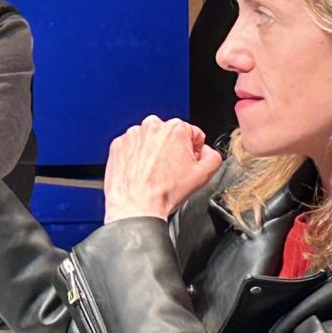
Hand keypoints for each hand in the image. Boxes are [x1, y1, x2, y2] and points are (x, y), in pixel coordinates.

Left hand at [102, 116, 222, 222]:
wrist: (136, 206)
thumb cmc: (164, 192)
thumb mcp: (203, 175)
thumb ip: (213, 157)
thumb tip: (207, 151)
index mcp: (175, 128)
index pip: (192, 134)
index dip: (193, 150)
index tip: (187, 161)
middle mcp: (152, 126)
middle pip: (170, 135)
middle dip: (173, 149)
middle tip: (171, 170)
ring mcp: (132, 135)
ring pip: (150, 140)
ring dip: (153, 152)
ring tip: (154, 173)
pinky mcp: (118, 144)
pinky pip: (132, 147)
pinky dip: (136, 157)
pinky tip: (141, 172)